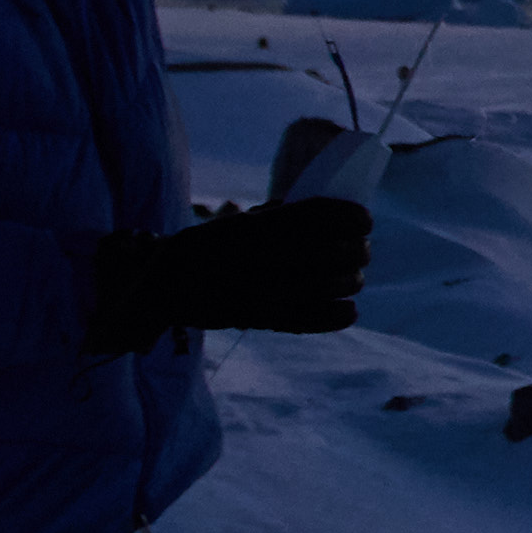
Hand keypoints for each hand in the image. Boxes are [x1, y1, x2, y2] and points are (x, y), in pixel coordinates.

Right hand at [103, 199, 372, 343]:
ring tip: (351, 279)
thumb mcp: (241, 220)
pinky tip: (348, 308)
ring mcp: (274, 289)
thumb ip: (281, 216)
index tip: (364, 220)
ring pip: (339, 284)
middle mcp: (275, 254)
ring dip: (353, 280)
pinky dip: (341, 314)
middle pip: (343, 251)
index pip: (331, 215)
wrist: (167, 284)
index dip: (356, 218)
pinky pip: (322, 318)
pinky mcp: (271, 319)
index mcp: (268, 224)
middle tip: (359, 251)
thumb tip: (327, 212)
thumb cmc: (208, 245)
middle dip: (359, 250)